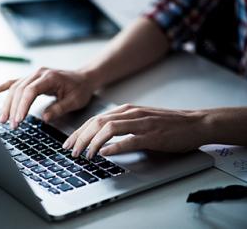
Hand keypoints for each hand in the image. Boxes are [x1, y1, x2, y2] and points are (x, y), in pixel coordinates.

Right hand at [0, 67, 95, 128]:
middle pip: (19, 90)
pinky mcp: (31, 79)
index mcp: (49, 77)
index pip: (30, 91)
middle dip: (13, 108)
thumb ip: (59, 108)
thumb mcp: (75, 101)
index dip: (22, 106)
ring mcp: (33, 75)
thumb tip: (44, 117)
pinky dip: (1, 88)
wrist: (84, 78)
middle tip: (11, 125)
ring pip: (14, 88)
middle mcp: (38, 73)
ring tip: (3, 119)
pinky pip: (13, 83)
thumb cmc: (80, 89)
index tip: (18, 119)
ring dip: (7, 103)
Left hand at [62, 104, 208, 158]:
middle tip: (71, 151)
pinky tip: (105, 153)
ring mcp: (142, 123)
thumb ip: (121, 125)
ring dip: (93, 142)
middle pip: (97, 122)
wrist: (195, 123)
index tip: (69, 143)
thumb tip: (100, 138)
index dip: (79, 131)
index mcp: (126, 110)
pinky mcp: (153, 135)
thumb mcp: (139, 120)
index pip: (95, 119)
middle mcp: (131, 113)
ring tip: (84, 154)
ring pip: (109, 128)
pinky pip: (130, 139)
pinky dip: (115, 146)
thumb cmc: (167, 123)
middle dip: (80, 137)